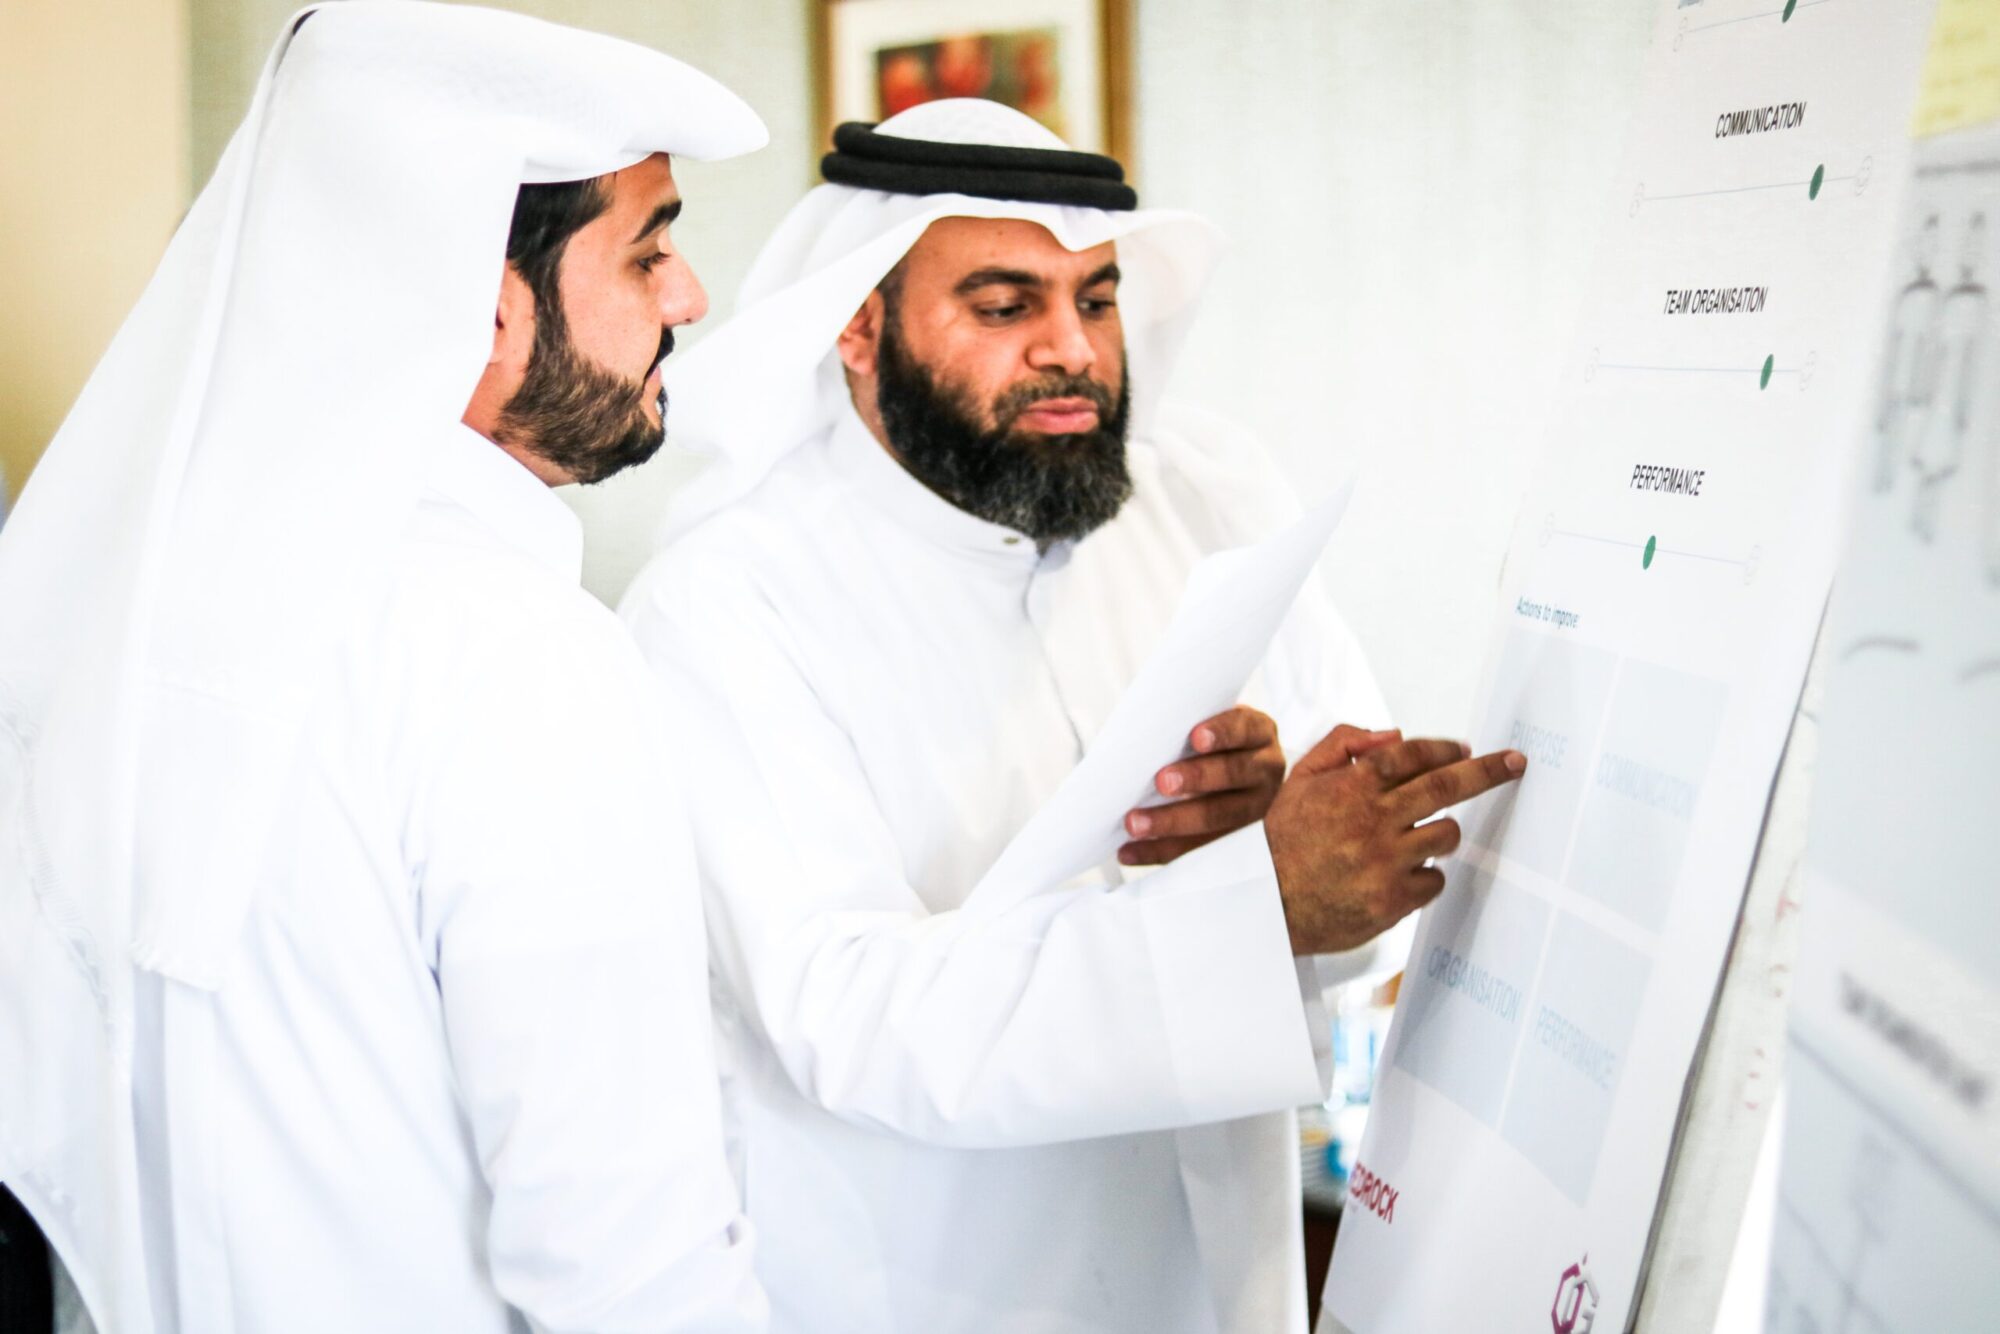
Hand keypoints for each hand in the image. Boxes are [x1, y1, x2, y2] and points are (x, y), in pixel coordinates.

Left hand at [1117, 706, 1290, 866]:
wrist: (1235, 771)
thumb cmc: (1211, 744)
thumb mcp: (1211, 727)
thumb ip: (1188, 731)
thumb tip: (1138, 741)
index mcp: (1259, 733)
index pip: (1245, 729)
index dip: (1222, 733)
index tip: (1196, 737)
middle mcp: (1266, 769)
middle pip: (1234, 773)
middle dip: (1197, 778)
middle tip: (1162, 782)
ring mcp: (1259, 808)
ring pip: (1219, 817)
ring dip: (1173, 822)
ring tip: (1136, 824)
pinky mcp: (1238, 841)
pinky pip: (1200, 848)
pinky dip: (1161, 851)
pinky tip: (1131, 851)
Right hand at [1265, 726, 1525, 954]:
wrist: (1263, 903)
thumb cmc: (1283, 839)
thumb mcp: (1299, 779)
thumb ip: (1342, 745)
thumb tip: (1394, 734)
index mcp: (1352, 785)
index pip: (1412, 754)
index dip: (1444, 748)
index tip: (1465, 749)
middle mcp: (1373, 819)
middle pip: (1447, 786)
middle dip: (1488, 771)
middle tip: (1514, 763)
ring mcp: (1385, 861)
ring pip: (1447, 834)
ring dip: (1442, 832)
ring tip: (1415, 839)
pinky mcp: (1393, 899)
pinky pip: (1434, 880)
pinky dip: (1424, 876)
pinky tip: (1396, 876)